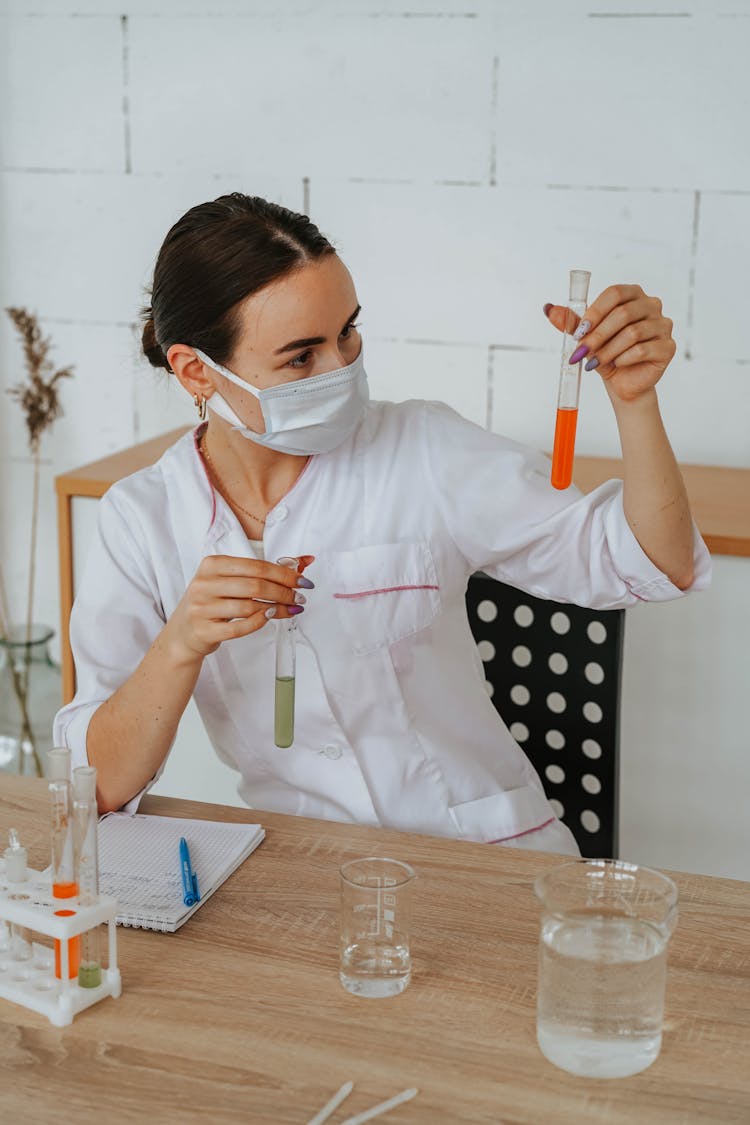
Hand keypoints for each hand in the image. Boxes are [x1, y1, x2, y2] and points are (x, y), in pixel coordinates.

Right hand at [164, 555, 312, 660]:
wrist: (184, 631)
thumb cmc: (212, 601)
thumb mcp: (232, 581)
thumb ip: (264, 571)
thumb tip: (303, 562)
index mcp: (212, 564)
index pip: (256, 566)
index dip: (284, 574)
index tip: (302, 581)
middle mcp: (204, 584)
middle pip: (255, 586)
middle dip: (284, 592)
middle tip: (300, 597)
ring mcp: (202, 608)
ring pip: (249, 607)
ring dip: (277, 608)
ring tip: (290, 609)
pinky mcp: (204, 630)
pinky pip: (240, 627)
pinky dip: (260, 622)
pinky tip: (270, 617)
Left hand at [544, 284, 675, 403]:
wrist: (624, 382)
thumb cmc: (606, 354)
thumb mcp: (586, 337)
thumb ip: (570, 322)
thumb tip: (548, 308)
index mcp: (633, 295)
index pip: (615, 293)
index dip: (595, 311)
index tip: (579, 331)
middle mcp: (652, 305)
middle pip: (623, 314)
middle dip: (597, 335)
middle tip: (581, 352)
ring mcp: (663, 325)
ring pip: (632, 333)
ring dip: (608, 350)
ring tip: (595, 363)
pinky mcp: (668, 347)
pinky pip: (643, 350)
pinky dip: (624, 359)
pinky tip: (616, 365)